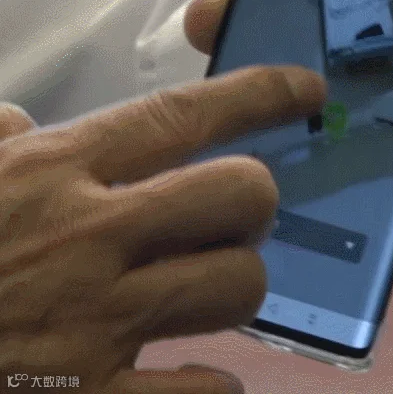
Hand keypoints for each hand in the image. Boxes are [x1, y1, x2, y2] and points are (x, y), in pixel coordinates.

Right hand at [0, 69, 325, 391]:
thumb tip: (20, 124)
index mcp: (54, 172)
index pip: (183, 115)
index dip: (256, 95)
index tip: (304, 88)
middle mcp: (89, 239)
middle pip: (242, 196)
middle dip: (253, 202)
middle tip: (228, 215)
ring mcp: (97, 327)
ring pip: (240, 287)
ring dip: (233, 286)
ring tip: (199, 291)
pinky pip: (207, 393)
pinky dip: (208, 385)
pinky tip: (177, 376)